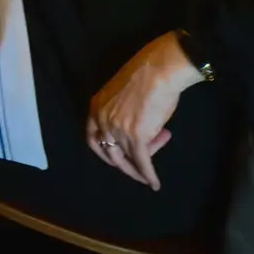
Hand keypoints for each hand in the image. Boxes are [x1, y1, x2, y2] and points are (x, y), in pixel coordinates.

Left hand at [86, 33, 200, 188]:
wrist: (159, 69)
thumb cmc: (145, 78)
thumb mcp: (123, 99)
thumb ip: (121, 117)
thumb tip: (136, 135)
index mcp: (96, 107)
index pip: (94, 139)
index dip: (105, 154)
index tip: (118, 160)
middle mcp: (102, 120)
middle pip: (110, 153)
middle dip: (127, 162)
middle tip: (142, 164)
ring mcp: (117, 129)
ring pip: (128, 158)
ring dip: (142, 165)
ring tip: (153, 171)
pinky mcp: (136, 136)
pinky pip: (143, 162)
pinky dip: (148, 175)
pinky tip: (155, 184)